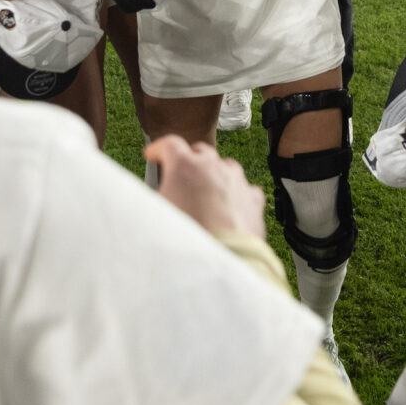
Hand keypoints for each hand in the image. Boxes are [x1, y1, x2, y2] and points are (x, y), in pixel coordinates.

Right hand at [147, 135, 264, 237]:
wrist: (222, 259)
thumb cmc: (184, 238)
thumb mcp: (155, 214)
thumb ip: (153, 197)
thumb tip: (152, 195)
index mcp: (185, 165)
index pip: (169, 144)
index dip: (158, 149)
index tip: (154, 155)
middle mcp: (213, 166)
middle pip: (199, 152)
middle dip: (188, 161)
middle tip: (179, 177)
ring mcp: (236, 180)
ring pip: (225, 167)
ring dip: (214, 175)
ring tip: (204, 195)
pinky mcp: (253, 199)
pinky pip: (244, 188)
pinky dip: (235, 194)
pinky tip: (228, 208)